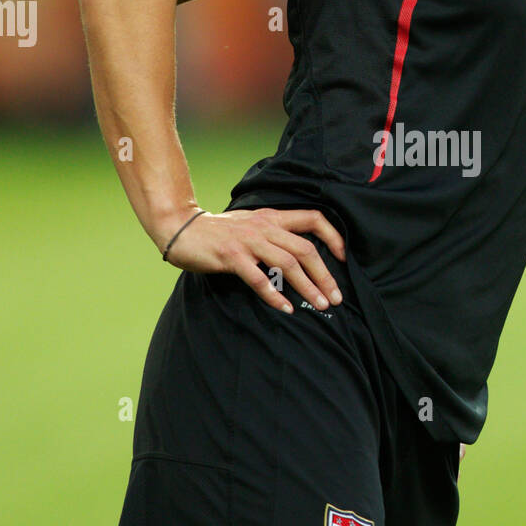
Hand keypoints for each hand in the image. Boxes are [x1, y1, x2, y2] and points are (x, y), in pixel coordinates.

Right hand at [158, 207, 345, 313]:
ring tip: (319, 305)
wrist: (181, 228)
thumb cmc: (218, 231)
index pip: (313, 218)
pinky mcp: (232, 257)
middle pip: (306, 249)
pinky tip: (286, 308)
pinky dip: (275, 295)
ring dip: (307, 286)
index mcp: (272, 218)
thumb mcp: (251, 224)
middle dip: (325, 275)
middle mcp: (265, 227)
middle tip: (336, 297)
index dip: (333, 236)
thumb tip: (299, 253)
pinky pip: (259, 278)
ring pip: (288, 264)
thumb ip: (273, 234)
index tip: (344, 257)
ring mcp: (248, 241)